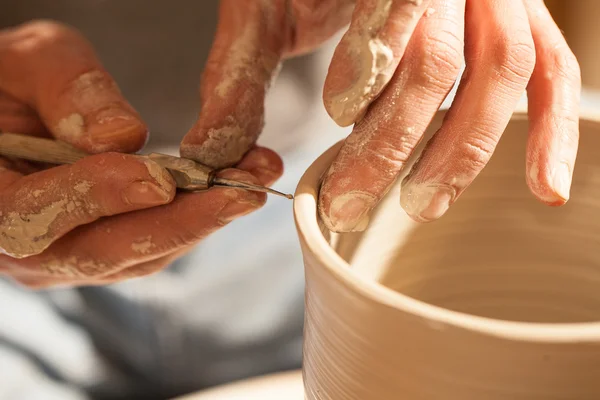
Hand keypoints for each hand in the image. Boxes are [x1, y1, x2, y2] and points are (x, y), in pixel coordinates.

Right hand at [0, 21, 282, 287]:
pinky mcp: (105, 246)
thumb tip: (122, 137)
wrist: (9, 114)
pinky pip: (153, 241)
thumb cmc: (9, 85)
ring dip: (203, 220)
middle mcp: (27, 246)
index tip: (160, 179)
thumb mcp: (27, 65)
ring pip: (139, 255)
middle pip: (104, 253)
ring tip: (254, 181)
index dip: (99, 198)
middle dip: (181, 222)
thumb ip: (66, 93)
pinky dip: (197, 215)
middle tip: (245, 192)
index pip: (36, 217)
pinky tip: (234, 186)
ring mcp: (69, 253)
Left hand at [188, 0, 579, 231]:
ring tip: (420, 209)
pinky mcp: (523, 22)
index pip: (390, 14)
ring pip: (501, 73)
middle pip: (438, 64)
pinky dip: (553, 133)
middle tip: (352, 205)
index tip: (338, 122)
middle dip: (394, 145)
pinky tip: (542, 187)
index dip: (369, 74)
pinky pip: (554, 74)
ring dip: (462, 153)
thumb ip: (240, 72)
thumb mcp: (263, 8)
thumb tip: (215, 152)